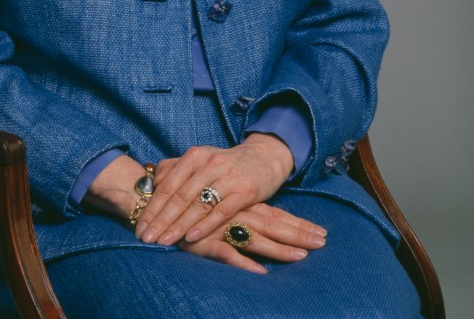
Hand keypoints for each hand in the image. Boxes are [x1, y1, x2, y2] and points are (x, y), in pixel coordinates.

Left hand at [135, 134, 294, 246]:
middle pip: (179, 195)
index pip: (168, 184)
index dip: (152, 207)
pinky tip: (191, 238)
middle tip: (146, 238)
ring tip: (163, 241)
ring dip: (178, 225)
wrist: (264, 158)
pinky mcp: (246, 190)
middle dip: (160, 219)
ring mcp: (228, 177)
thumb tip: (152, 184)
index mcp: (195, 156)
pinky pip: (222, 211)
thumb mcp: (201, 160)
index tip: (138, 226)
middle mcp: (209, 164)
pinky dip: (205, 225)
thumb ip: (176, 169)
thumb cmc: (226, 164)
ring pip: (198, 204)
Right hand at [176, 201, 326, 274]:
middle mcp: (234, 213)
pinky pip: (226, 253)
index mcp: (239, 204)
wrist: (151, 199)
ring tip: (302, 256)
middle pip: (272, 224)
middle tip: (323, 242)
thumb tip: (257, 222)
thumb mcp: (210, 203)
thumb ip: (230, 210)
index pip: (275, 213)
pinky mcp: (203, 241)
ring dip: (279, 248)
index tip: (322, 232)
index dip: (298, 223)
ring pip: (255, 238)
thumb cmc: (184, 200)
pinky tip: (261, 273)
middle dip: (298, 234)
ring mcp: (219, 227)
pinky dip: (243, 263)